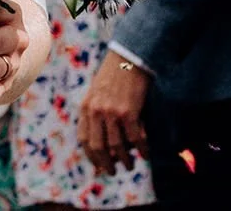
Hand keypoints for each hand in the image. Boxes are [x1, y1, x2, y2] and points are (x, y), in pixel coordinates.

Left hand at [78, 54, 152, 172]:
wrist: (128, 59)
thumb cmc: (114, 77)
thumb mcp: (98, 94)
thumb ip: (96, 115)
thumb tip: (103, 143)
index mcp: (86, 107)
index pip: (84, 139)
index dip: (91, 156)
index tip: (99, 166)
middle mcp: (96, 111)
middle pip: (98, 147)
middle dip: (106, 164)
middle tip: (113, 172)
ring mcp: (111, 113)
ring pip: (116, 146)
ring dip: (125, 160)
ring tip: (130, 165)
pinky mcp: (128, 112)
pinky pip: (135, 139)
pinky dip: (141, 149)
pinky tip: (145, 154)